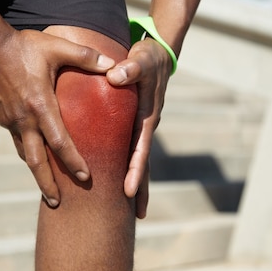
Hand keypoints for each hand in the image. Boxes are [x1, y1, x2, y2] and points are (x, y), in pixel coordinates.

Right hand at [0, 29, 114, 206]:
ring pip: (24, 154)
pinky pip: (17, 141)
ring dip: (36, 173)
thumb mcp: (57, 46)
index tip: (86, 177)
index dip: (73, 161)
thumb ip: (86, 56)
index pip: (59, 141)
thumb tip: (113, 65)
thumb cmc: (24, 45)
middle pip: (35, 161)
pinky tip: (35, 158)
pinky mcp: (2, 117)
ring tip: (48, 189)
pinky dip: (27, 154)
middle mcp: (24, 119)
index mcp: (40, 105)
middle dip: (47, 184)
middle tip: (57, 204)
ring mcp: (10, 120)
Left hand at [105, 37, 171, 218]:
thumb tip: (114, 77)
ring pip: (138, 160)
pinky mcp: (135, 125)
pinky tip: (117, 181)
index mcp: (147, 116)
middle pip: (143, 163)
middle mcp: (146, 127)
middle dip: (140, 188)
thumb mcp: (141, 58)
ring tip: (132, 210)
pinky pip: (131, 150)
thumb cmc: (147, 56)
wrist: (157, 53)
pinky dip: (128, 167)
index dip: (134, 170)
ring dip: (136, 183)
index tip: (128, 192)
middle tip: (136, 216)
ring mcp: (142, 128)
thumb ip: (130, 68)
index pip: (140, 149)